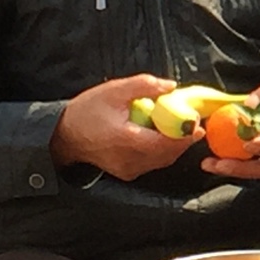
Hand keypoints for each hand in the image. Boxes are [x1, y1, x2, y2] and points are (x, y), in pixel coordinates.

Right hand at [50, 73, 201, 180]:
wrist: (63, 135)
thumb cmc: (87, 111)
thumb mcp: (114, 91)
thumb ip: (144, 86)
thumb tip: (171, 86)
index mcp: (127, 140)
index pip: (166, 142)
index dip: (185, 132)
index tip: (196, 120)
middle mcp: (130, 160)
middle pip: (169, 153)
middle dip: (184, 138)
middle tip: (195, 122)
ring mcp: (129, 170)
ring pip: (163, 160)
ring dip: (175, 145)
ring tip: (181, 127)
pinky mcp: (127, 173)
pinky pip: (153, 163)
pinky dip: (162, 151)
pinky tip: (161, 137)